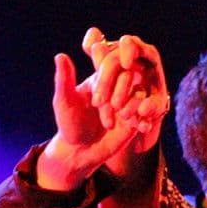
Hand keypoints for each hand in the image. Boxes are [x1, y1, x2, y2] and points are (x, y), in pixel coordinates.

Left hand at [37, 28, 166, 189]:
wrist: (80, 151)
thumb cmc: (68, 124)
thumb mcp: (64, 102)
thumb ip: (64, 79)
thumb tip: (60, 55)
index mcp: (99, 76)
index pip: (109, 64)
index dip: (105, 79)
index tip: (95, 102)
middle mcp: (116, 85)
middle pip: (128, 74)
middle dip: (119, 91)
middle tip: (105, 110)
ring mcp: (127, 101)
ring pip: (139, 92)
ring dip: (129, 105)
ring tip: (111, 124)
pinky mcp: (135, 117)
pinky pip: (146, 112)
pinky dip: (141, 118)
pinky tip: (134, 128)